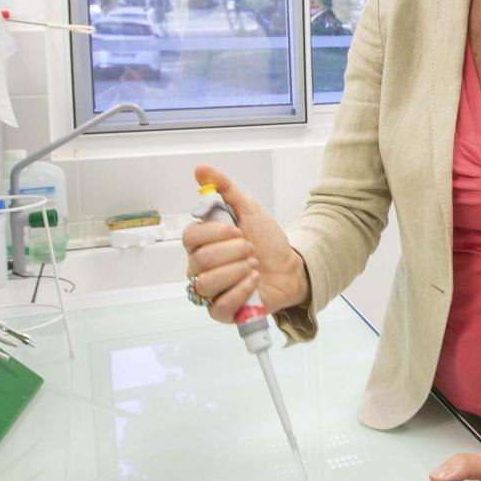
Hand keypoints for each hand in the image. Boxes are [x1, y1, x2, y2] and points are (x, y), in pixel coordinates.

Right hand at [181, 164, 309, 323]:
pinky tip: (254, 281)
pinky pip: (219, 306)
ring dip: (238, 271)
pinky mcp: (221, 311)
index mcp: (202, 243)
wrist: (291, 268)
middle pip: (201, 260)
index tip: (237, 230)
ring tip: (254, 266)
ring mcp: (209, 291)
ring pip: (207, 282)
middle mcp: (200, 267)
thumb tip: (201, 169)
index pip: (190, 236)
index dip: (215, 233)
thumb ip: (225, 189)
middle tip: (251, 249)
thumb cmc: (267, 241)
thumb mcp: (250, 209)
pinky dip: (240, 291)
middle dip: (234, 252)